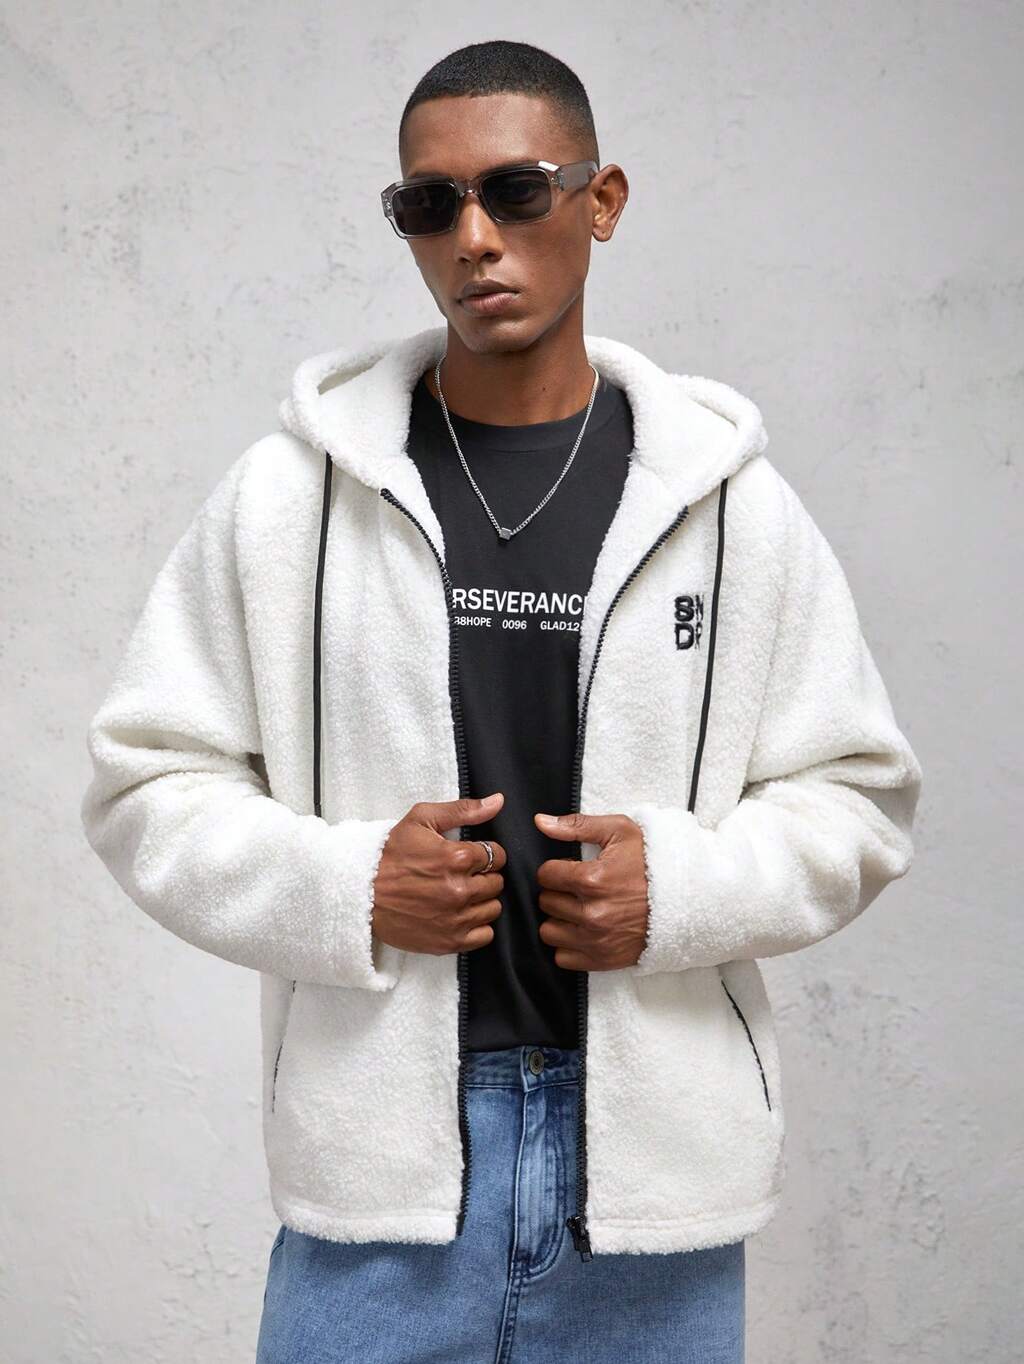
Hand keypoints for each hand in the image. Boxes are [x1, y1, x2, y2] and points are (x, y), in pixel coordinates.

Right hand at [372, 794, 506, 955]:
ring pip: (493, 909)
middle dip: (484, 876)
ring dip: (481, 900)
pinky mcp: (449, 941)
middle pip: (496, 883)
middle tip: (462, 875)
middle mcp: (460, 890)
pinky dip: (477, 926)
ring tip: (460, 894)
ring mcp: (456, 919)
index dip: (486, 854)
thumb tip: (498, 802)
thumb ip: (463, 810)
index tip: (472, 857)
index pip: (497, 856)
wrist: (360, 892)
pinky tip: (460, 915)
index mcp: (457, 858)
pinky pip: (485, 935)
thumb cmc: (389, 854)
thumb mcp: (421, 819)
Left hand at [532, 811, 649, 970]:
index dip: (555, 869)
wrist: (685, 899)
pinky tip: (584, 931)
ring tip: (579, 909)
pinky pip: (563, 958)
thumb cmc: (651, 863)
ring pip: (549, 932)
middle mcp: (592, 914)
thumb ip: (577, 825)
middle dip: (558, 892)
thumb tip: (540, 822)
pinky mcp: (602, 960)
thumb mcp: (619, 832)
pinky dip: (569, 945)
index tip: (570, 870)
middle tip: (579, 889)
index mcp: (592, 880)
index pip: (545, 875)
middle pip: (546, 903)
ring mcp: (597, 940)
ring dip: (560, 920)